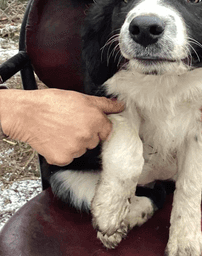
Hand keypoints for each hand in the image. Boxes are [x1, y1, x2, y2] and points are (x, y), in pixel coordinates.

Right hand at [0, 88, 124, 164]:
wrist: (27, 113)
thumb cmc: (51, 103)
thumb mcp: (81, 97)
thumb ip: (104, 104)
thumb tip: (119, 106)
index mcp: (96, 120)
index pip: (107, 130)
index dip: (96, 126)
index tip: (86, 122)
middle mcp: (88, 136)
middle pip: (94, 141)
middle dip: (85, 134)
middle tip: (69, 124)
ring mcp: (75, 149)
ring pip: (81, 150)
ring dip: (73, 144)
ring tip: (60, 130)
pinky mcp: (63, 158)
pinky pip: (67, 158)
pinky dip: (61, 151)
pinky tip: (54, 139)